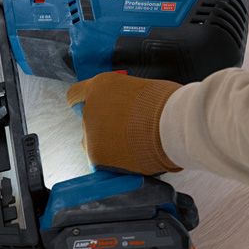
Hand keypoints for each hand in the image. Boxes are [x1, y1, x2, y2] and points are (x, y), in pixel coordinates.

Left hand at [66, 72, 182, 175]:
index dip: (86, 103)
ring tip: (134, 146)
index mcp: (99, 86)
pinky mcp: (97, 157)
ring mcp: (90, 133)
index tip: (96, 110)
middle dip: (103, 127)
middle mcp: (89, 109)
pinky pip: (101, 161)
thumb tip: (124, 111)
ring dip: (108, 145)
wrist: (173, 124)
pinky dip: (114, 162)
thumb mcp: (140, 89)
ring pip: (92, 143)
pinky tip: (132, 158)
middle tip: (127, 130)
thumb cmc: (167, 102)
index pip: (75, 95)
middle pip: (87, 121)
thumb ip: (123, 99)